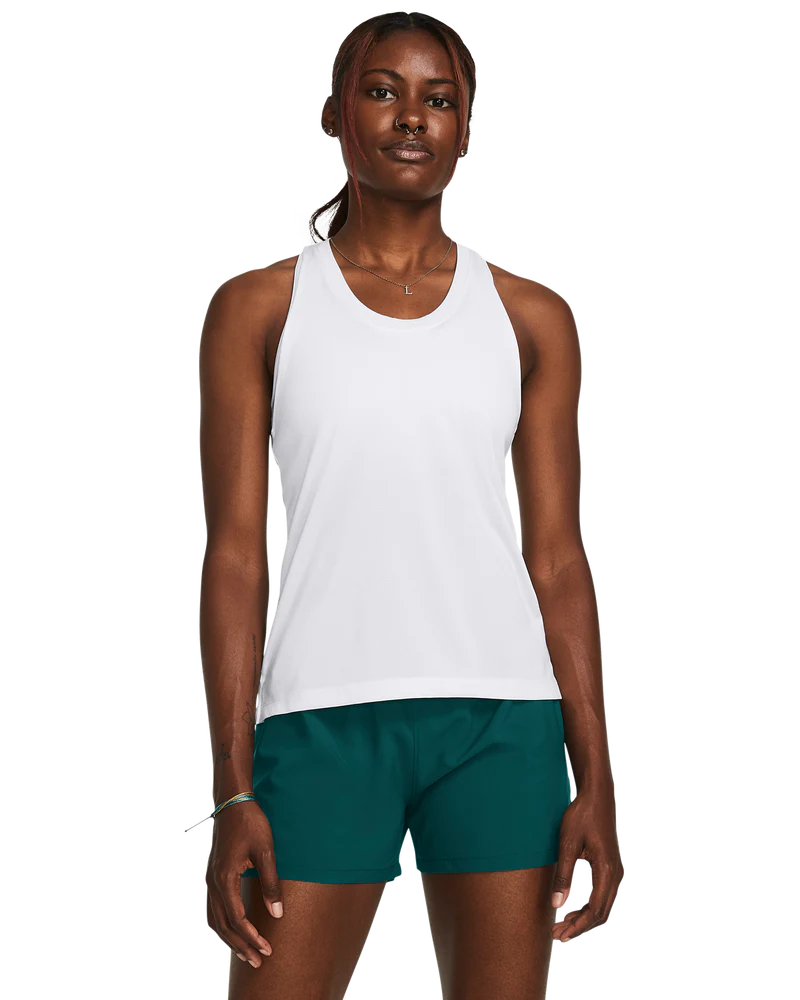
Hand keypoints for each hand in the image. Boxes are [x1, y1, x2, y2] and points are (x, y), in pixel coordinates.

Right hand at [205, 800, 283, 967]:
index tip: (268, 949)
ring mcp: (210, 879)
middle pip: (224, 924)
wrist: (233, 803)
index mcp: (225, 878)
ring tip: (246, 953)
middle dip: (241, 945)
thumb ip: (271, 883)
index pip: (237, 918)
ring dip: (230, 938)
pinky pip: (214, 908)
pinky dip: (223, 925)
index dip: (252, 937)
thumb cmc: (252, 824)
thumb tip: (278, 914)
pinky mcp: (213, 876)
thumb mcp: (266, 851)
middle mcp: (213, 882)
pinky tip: (234, 931)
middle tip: (258, 962)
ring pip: (215, 919)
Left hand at [550, 784, 624, 944]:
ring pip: (602, 905)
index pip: (594, 910)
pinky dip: (589, 907)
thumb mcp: (567, 845)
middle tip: (557, 935)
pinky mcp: (610, 866)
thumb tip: (556, 905)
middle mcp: (615, 874)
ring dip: (584, 918)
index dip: (577, 925)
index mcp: (606, 870)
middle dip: (579, 926)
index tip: (559, 933)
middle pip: (600, 912)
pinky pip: (602, 895)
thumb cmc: (580, 817)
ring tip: (563, 926)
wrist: (596, 796)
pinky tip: (574, 910)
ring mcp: (615, 871)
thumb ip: (562, 875)